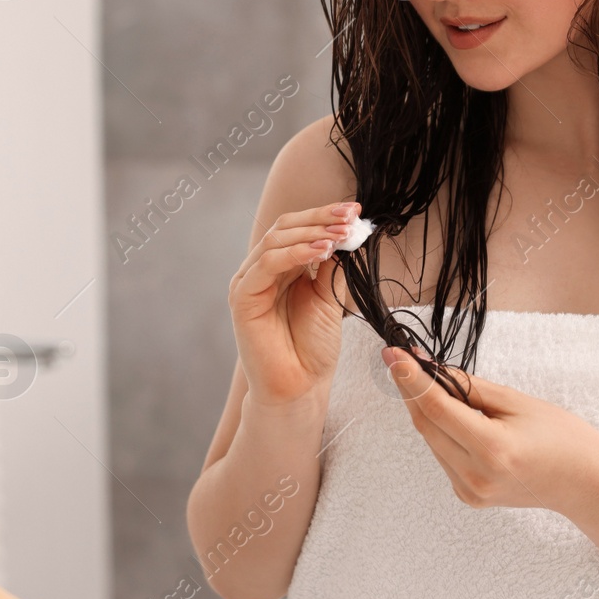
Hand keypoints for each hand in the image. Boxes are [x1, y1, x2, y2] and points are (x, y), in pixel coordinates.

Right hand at [227, 202, 359, 409]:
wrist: (300, 386)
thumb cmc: (312, 347)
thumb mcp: (329, 297)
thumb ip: (332, 265)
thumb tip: (346, 230)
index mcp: (282, 266)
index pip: (299, 228)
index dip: (325, 216)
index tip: (356, 211)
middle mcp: (262, 269)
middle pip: (285, 227)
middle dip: (320, 218)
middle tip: (350, 216)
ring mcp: (249, 282)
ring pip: (275, 240)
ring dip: (311, 233)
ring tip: (340, 235)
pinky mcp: (242, 298)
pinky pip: (266, 265)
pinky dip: (294, 253)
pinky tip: (321, 251)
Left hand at [383, 344, 598, 518]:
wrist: (586, 484)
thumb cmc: (562, 437)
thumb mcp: (517, 401)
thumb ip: (467, 386)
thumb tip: (426, 368)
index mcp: (492, 450)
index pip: (436, 409)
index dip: (410, 378)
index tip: (393, 353)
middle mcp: (475, 477)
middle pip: (426, 426)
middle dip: (409, 389)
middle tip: (399, 358)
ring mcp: (470, 492)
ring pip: (431, 440)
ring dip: (424, 409)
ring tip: (428, 381)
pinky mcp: (468, 497)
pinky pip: (443, 456)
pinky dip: (440, 431)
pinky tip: (451, 415)